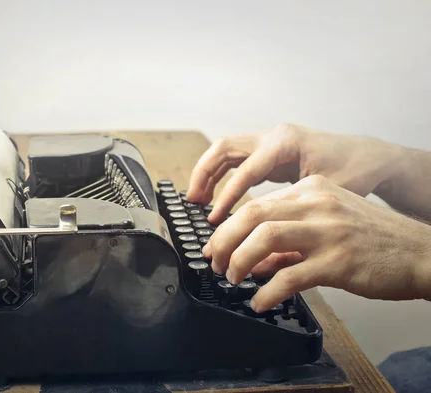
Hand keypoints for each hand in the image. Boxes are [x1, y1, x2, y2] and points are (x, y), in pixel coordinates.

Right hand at [187, 123, 403, 223]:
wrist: (369, 156)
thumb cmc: (355, 173)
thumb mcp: (328, 194)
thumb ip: (294, 214)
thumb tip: (265, 245)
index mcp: (285, 143)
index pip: (245, 170)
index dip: (227, 196)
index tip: (215, 219)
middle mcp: (273, 137)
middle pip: (223, 148)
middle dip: (204, 174)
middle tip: (193, 202)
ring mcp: (269, 140)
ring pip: (224, 150)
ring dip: (207, 173)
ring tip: (197, 200)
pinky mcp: (268, 150)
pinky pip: (236, 159)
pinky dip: (222, 176)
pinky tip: (217, 196)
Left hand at [202, 175, 430, 312]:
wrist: (422, 253)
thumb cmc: (373, 241)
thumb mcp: (328, 226)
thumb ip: (289, 240)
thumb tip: (254, 261)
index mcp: (312, 190)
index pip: (256, 204)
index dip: (227, 228)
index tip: (216, 247)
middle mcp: (317, 204)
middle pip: (251, 215)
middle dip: (224, 242)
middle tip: (217, 264)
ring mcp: (328, 231)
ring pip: (264, 238)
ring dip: (240, 261)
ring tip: (233, 279)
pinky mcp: (338, 262)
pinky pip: (289, 277)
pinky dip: (267, 292)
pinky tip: (260, 302)